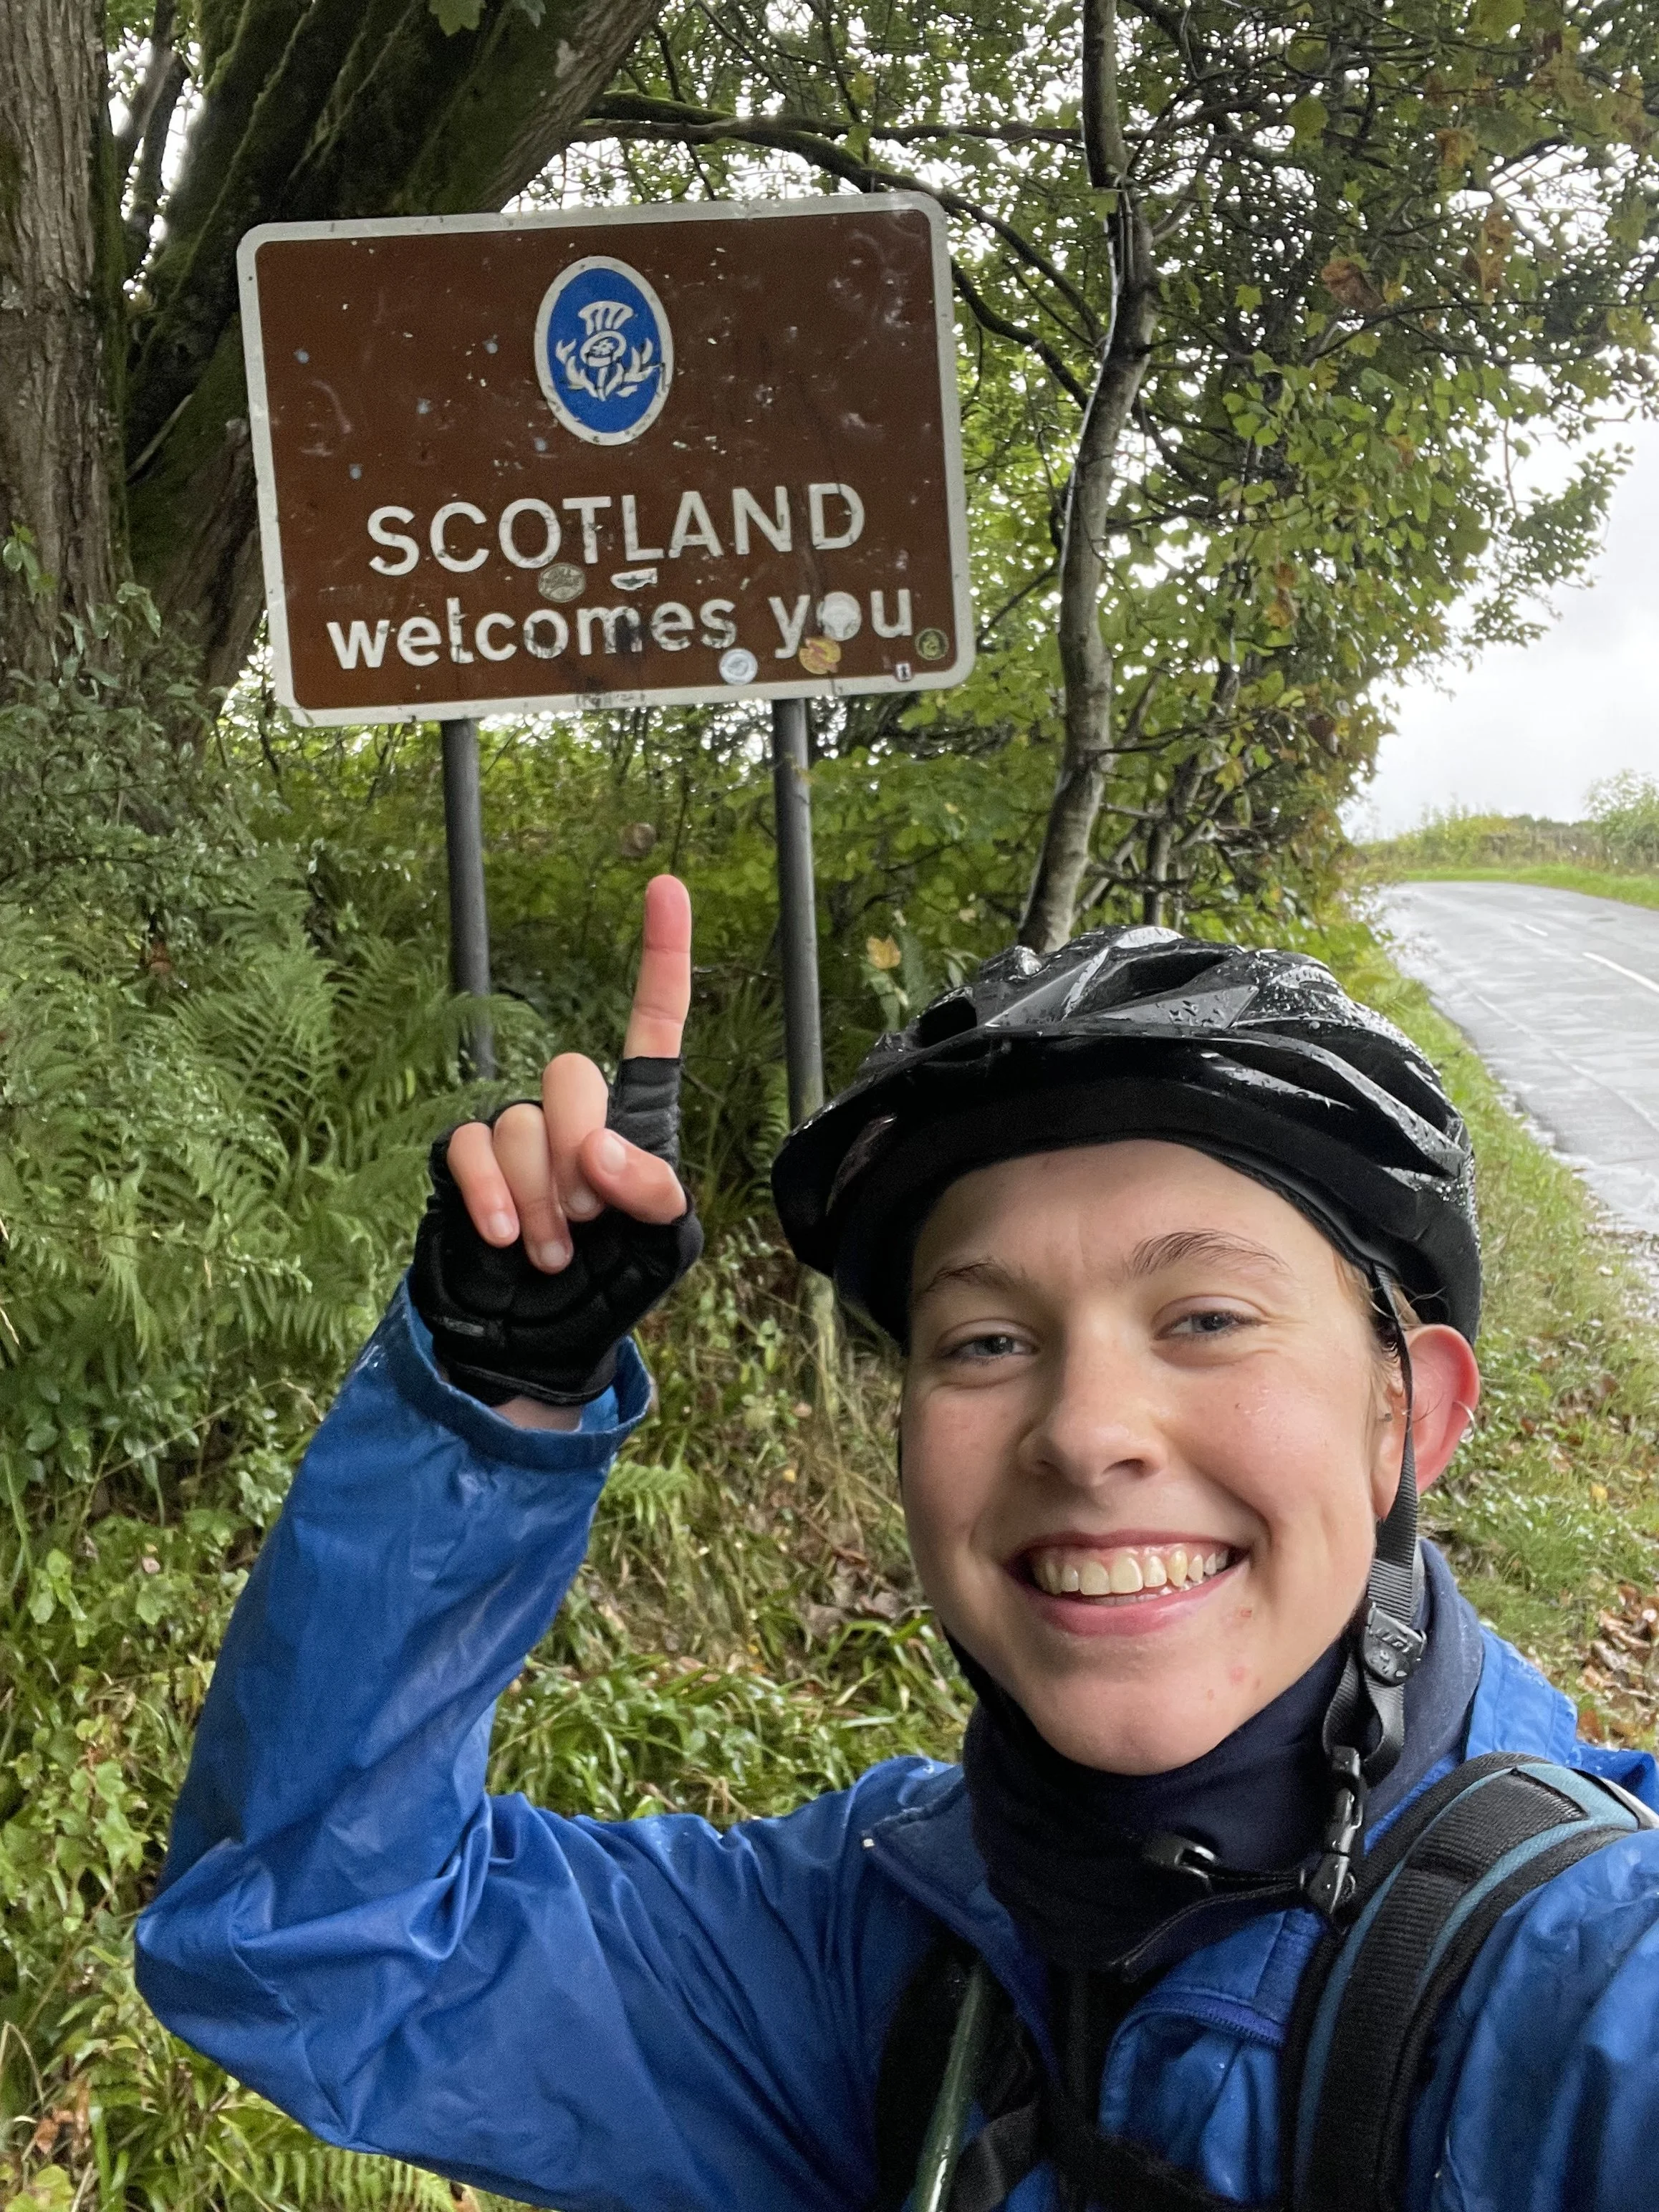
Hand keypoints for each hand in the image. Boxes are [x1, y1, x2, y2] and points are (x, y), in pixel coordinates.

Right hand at [410, 877, 701, 1420]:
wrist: (540, 1344)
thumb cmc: (612, 1288)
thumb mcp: (663, 1245)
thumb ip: (653, 1191)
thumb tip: (599, 1156)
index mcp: (636, 1119)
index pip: (652, 1026)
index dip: (661, 957)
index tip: (667, 885)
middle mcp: (572, 1115)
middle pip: (571, 1076)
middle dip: (582, 1149)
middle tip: (592, 1217)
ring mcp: (514, 1137)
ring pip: (517, 1122)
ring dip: (541, 1196)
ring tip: (554, 1251)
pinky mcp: (461, 1165)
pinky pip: (467, 1145)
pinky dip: (489, 1192)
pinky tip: (507, 1236)